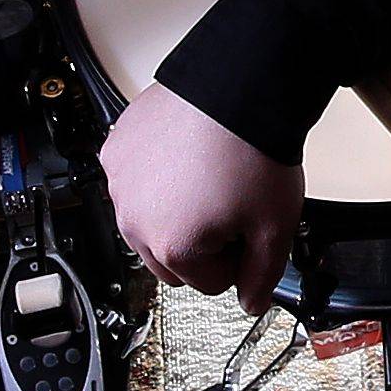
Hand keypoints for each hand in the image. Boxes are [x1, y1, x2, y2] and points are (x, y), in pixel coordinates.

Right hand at [104, 81, 301, 303]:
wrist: (238, 87)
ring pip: (148, 223)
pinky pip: (134, 183)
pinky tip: (184, 160)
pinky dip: (155, 178)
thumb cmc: (253, 151)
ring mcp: (121, 183)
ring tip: (208, 181)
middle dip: (201, 244)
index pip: (208, 283)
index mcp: (173, 246)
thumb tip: (252, 304)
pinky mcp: (116, 150)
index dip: (235, 261)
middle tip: (230, 209)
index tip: (247, 234)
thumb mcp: (274, 228)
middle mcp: (136, 219)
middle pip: (172, 260)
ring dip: (174, 213)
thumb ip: (262, 276)